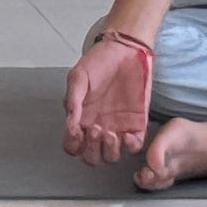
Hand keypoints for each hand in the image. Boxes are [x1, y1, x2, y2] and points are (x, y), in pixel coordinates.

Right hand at [65, 29, 155, 163]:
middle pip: (91, 156)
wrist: (126, 50)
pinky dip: (130, 146)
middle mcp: (98, 126)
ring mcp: (118, 127)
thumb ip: (73, 100)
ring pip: (111, 156)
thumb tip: (70, 124)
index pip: (72, 144)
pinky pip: (134, 146)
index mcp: (81, 117)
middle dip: (91, 150)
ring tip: (109, 132)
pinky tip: (126, 135)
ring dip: (109, 150)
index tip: (77, 132)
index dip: (73, 144)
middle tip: (94, 130)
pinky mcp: (137, 124)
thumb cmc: (100, 60)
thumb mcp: (78, 76)